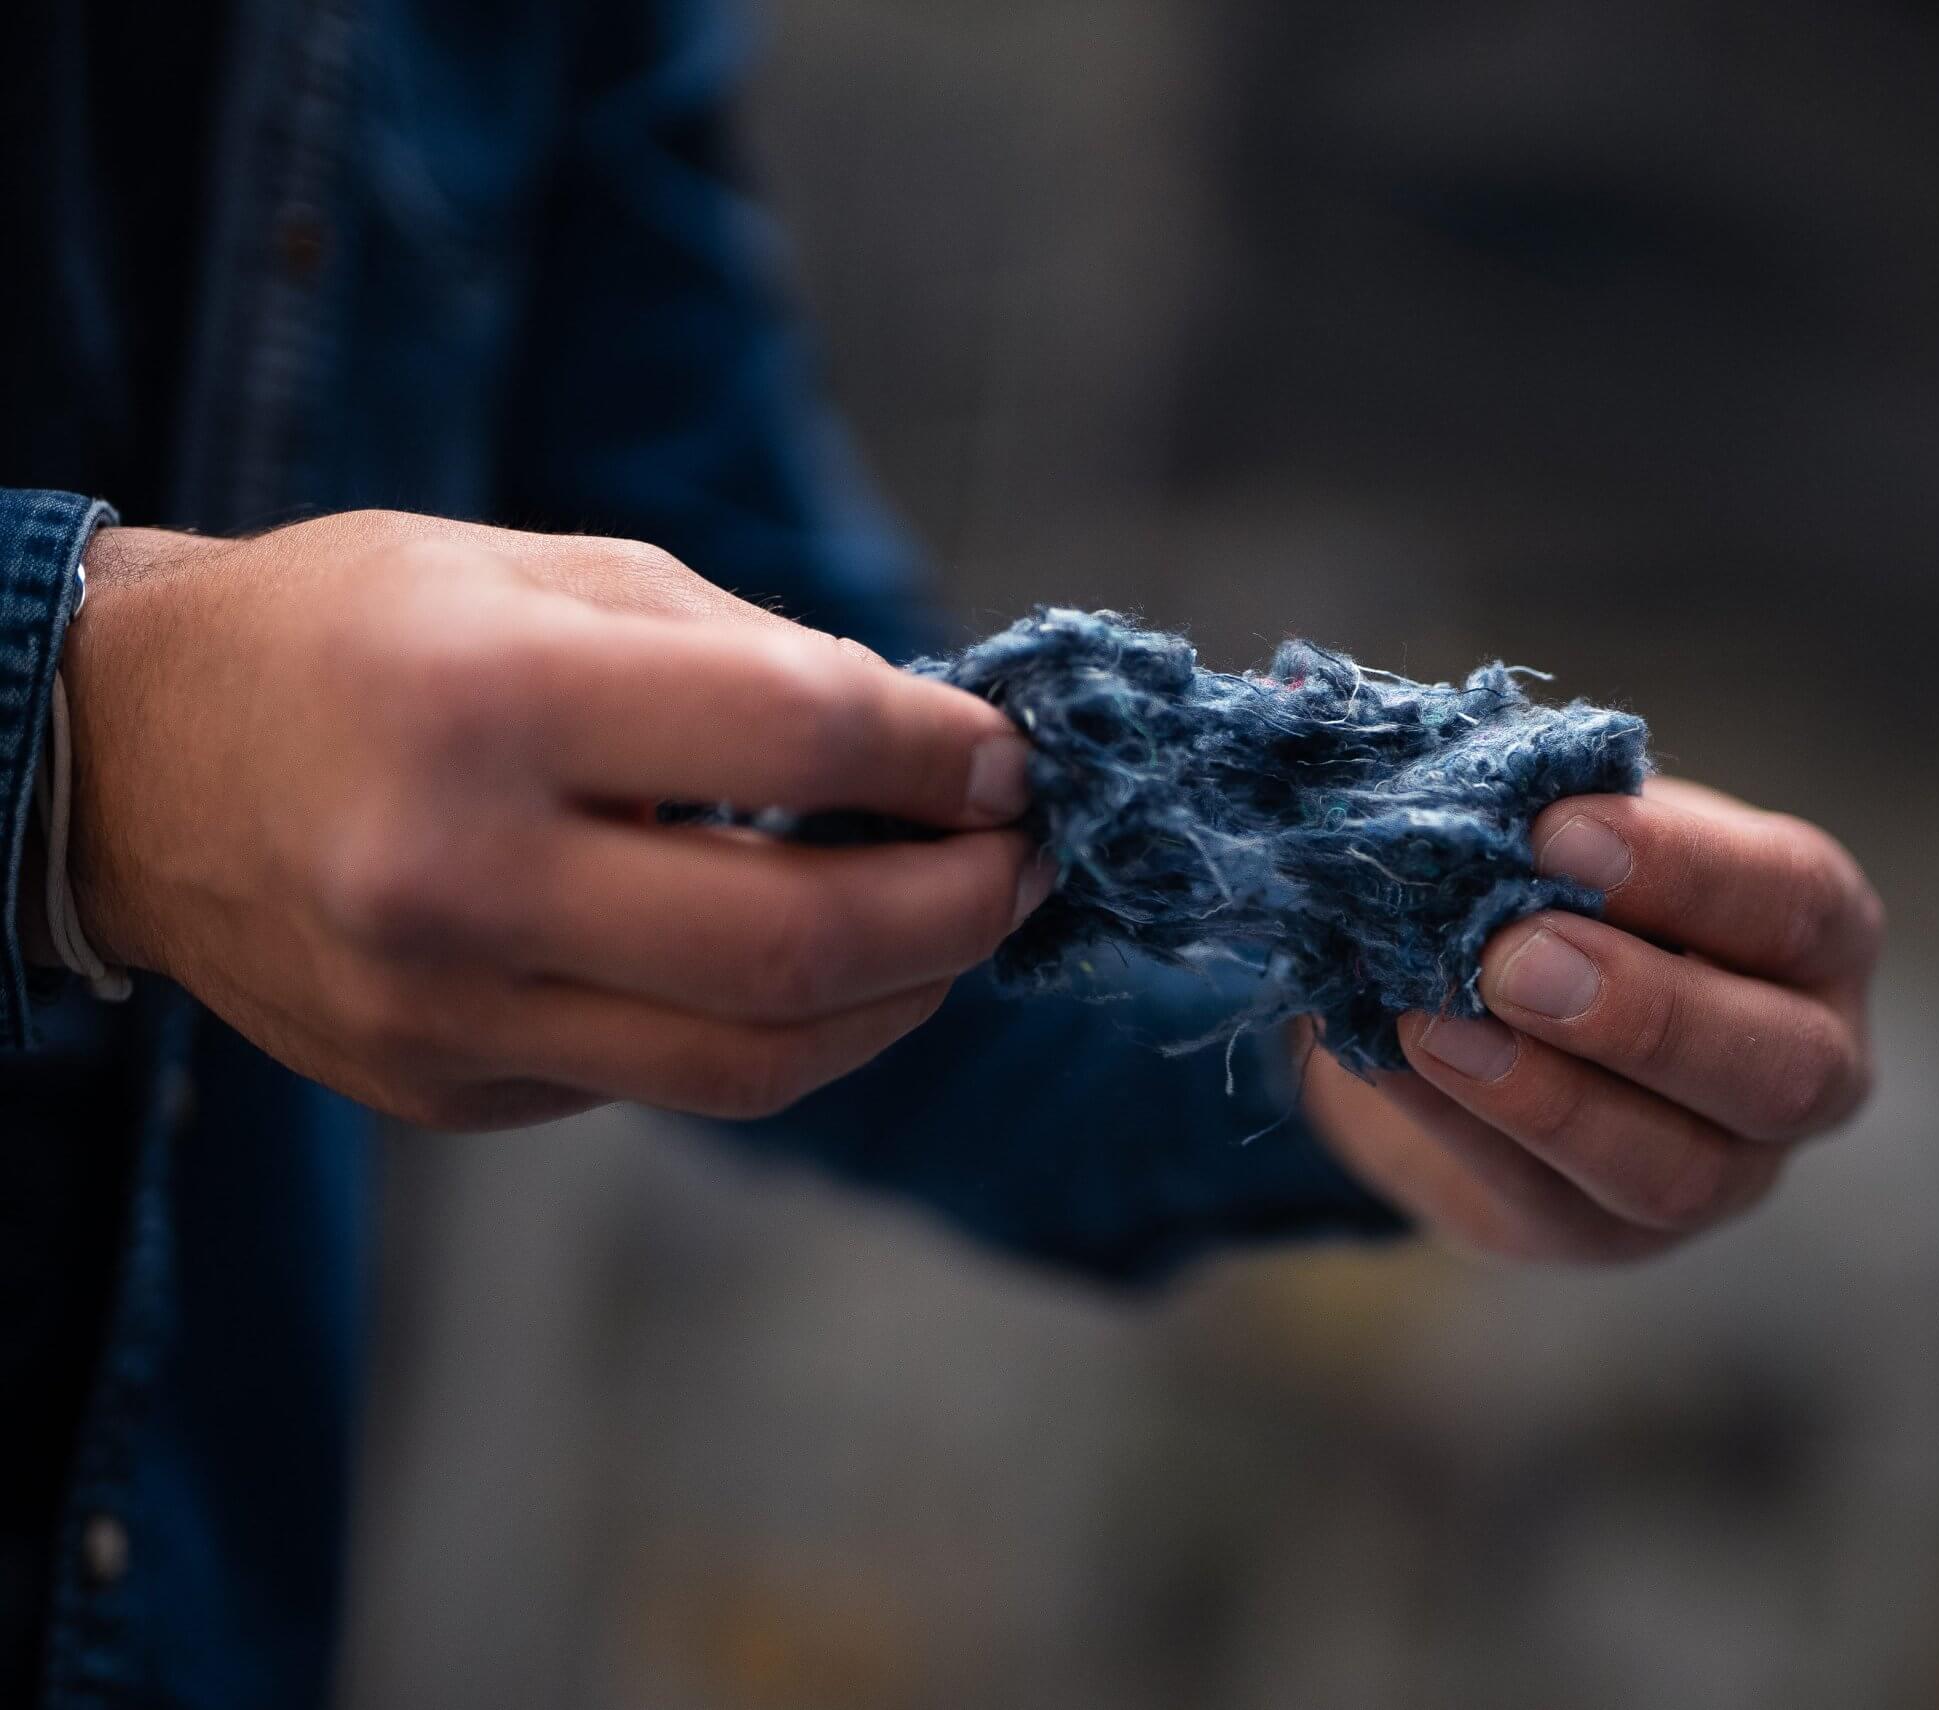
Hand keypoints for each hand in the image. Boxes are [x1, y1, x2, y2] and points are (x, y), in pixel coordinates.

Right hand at [62, 511, 1047, 1129]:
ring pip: (753, 1064)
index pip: (798, 737)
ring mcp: (446, 1011)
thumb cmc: (364, 629)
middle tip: (1022, 865)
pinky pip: (666, 1083)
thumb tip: (937, 751)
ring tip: (951, 929)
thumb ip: (752, 659)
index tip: (1011, 759)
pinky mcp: (447, 1091)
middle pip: (796, 948)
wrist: (129, 760)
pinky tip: (807, 962)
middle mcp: (459, 876)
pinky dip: (774, 1026)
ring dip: (899, 1000)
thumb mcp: (552, 571)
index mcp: (490, 698)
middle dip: (959, 911)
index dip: (943, 756)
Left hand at [1306, 777, 1880, 1261]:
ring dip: (1548, 1099)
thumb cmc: (1562, 877)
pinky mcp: (1608, 1232)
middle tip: (1511, 960)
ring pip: (1674, 1172)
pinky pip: (1548, 1200)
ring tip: (1434, 1025)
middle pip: (1781, 1069)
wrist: (1487, 991)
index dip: (1685, 870)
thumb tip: (1484, 801)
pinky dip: (1459, 1127)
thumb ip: (1552, 812)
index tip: (1557, 834)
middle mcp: (1808, 1064)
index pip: (1796, 902)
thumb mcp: (1569, 825)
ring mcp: (1724, 1170)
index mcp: (1818, 932)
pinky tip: (1389, 1062)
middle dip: (1643, 1013)